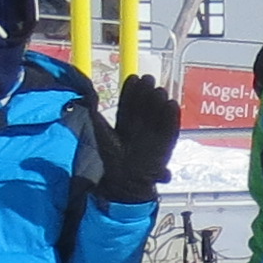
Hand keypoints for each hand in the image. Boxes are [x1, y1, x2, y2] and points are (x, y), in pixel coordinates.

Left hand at [97, 73, 182, 201]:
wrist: (123, 185)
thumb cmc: (110, 163)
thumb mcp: (100, 138)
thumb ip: (96, 122)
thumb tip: (89, 105)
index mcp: (123, 128)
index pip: (128, 106)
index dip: (131, 92)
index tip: (134, 77)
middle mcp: (139, 131)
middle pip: (144, 108)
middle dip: (147, 93)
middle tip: (149, 78)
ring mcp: (153, 138)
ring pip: (158, 117)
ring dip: (159, 103)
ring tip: (160, 90)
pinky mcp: (165, 147)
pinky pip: (170, 131)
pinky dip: (172, 119)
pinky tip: (173, 105)